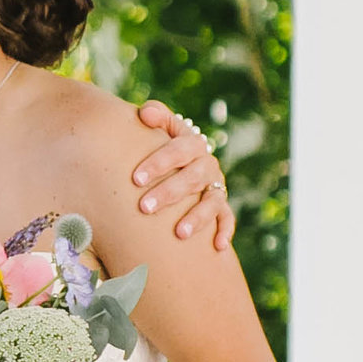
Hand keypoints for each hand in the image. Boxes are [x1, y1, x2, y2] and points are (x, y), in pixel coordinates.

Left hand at [130, 100, 233, 251]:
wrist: (183, 162)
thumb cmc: (163, 146)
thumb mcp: (162, 128)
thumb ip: (155, 116)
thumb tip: (144, 114)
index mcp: (193, 144)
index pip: (180, 149)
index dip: (159, 162)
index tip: (135, 178)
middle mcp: (207, 165)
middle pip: (193, 178)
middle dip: (169, 193)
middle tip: (144, 207)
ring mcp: (216, 187)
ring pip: (212, 201)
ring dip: (197, 217)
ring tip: (179, 233)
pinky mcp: (221, 207)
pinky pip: (227, 219)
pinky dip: (225, 231)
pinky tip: (218, 247)